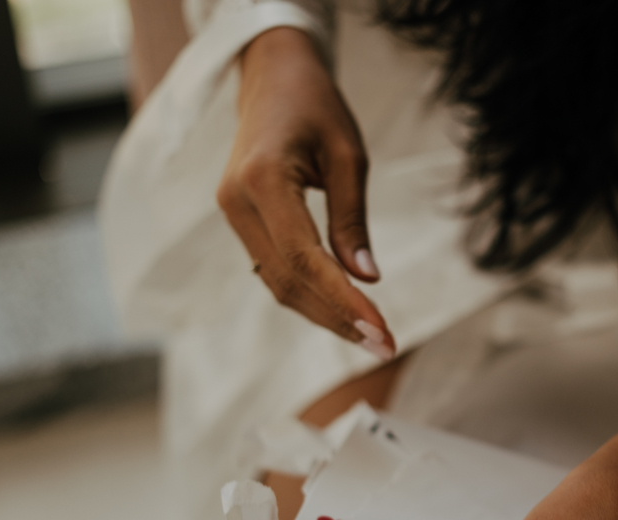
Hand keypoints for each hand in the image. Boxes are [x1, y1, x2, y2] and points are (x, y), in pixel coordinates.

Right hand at [217, 27, 394, 359]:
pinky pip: (273, 269)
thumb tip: (367, 279)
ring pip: (277, 282)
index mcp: (263, 179)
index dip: (343, 301)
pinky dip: (308, 294)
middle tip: (385, 345)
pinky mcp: (239, 220)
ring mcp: (232, 213)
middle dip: (337, 318)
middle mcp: (236, 201)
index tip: (381, 331)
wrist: (271, 76)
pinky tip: (342, 310)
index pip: (306, 258)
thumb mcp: (349, 156)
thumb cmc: (316, 106)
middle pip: (288, 281)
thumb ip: (353, 220)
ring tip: (370, 335)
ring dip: (323, 314)